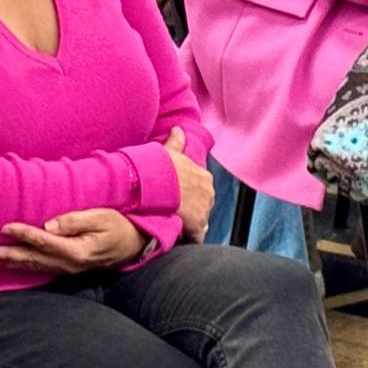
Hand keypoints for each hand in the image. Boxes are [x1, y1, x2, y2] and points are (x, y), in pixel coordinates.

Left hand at [0, 208, 146, 272]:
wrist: (133, 246)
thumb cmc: (119, 227)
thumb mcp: (102, 217)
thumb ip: (75, 220)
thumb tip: (49, 225)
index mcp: (77, 250)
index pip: (44, 241)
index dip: (24, 234)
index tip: (5, 227)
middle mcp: (68, 263)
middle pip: (33, 259)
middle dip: (8, 255)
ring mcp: (66, 268)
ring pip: (33, 266)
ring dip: (10, 263)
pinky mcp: (65, 268)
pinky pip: (39, 268)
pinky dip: (22, 266)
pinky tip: (10, 264)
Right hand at [161, 127, 214, 241]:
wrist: (157, 186)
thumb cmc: (162, 169)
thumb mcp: (169, 153)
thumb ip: (176, 142)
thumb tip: (178, 128)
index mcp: (204, 176)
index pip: (201, 188)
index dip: (189, 194)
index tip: (179, 199)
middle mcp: (209, 192)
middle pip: (202, 204)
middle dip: (192, 209)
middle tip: (176, 213)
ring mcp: (205, 209)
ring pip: (200, 220)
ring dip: (190, 223)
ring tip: (176, 227)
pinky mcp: (197, 226)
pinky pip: (196, 236)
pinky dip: (189, 238)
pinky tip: (180, 239)